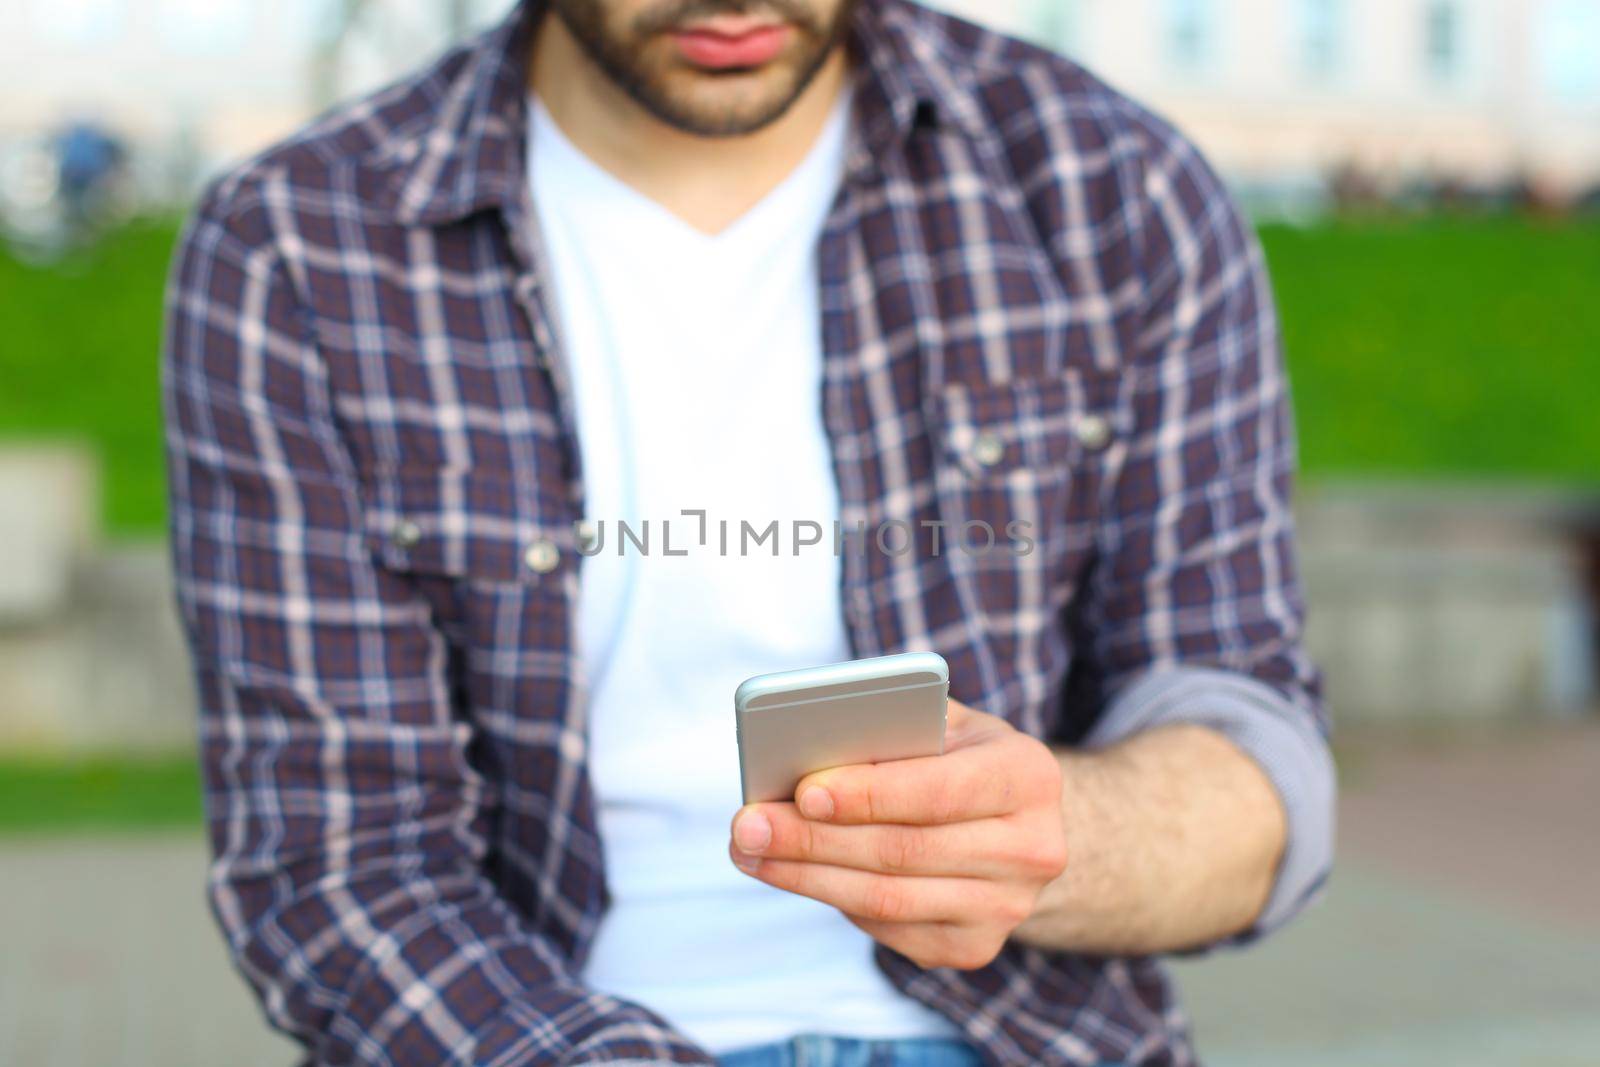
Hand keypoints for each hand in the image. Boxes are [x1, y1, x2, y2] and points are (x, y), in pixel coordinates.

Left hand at [728, 699, 1067, 970]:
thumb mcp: (942, 722)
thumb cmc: (959, 756)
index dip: (869, 794)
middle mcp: (1031, 848)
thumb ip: (892, 725)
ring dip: (806, 877)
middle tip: (746, 827)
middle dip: (813, 840)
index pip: (939, 791)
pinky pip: (887, 926)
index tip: (803, 792)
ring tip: (750, 853)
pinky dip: (832, 899)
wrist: (1018, 823)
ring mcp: (1007, 908)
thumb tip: (808, 744)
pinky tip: (793, 874)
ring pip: (886, 898)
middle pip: (902, 851)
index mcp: (1029, 775)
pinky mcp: (974, 947)